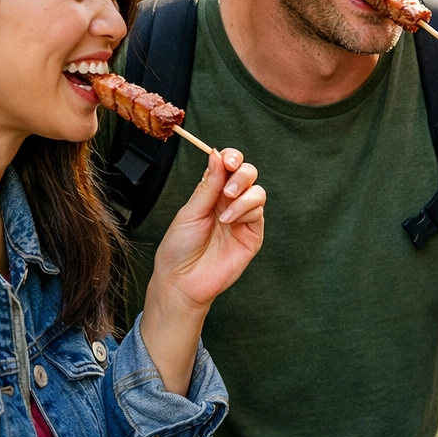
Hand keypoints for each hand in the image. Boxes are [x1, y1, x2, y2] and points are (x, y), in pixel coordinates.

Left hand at [149, 148, 265, 312]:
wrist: (182, 281)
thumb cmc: (179, 248)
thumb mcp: (189, 212)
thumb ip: (207, 185)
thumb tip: (216, 155)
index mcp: (211, 194)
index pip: (228, 168)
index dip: (231, 158)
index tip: (227, 160)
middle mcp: (229, 203)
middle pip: (248, 174)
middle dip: (242, 174)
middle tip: (228, 187)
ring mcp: (242, 218)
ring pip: (257, 191)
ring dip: (243, 195)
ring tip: (225, 212)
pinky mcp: (252, 234)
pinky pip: (258, 212)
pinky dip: (245, 210)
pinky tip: (229, 221)